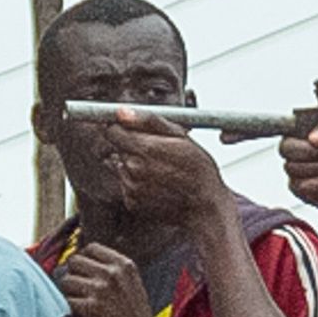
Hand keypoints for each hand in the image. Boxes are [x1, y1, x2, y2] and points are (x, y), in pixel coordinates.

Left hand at [54, 241, 162, 316]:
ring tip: (80, 303)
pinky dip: (69, 308)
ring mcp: (100, 290)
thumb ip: (112, 269)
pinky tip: (80, 315)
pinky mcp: (89, 308)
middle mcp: (112, 273)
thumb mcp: (131, 283)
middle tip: (78, 289)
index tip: (83, 272)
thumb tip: (82, 260)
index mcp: (124, 264)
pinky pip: (66, 300)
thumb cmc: (136, 316)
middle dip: (73, 274)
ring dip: (69, 292)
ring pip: (66, 280)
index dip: (83, 259)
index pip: (91, 248)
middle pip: (74, 261)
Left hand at [83, 111, 235, 232]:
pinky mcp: (131, 202)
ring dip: (136, 165)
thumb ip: (148, 121)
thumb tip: (121, 112)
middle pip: (118, 148)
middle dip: (133, 147)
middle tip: (158, 152)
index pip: (113, 131)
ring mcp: (131, 188)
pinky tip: (157, 183)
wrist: (204, 204)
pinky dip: (138, 183)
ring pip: (122, 167)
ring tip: (161, 170)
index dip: (122, 127)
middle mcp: (133, 169)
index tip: (132, 129)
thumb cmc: (197, 168)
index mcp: (144, 148)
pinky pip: (127, 185)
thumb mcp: (180, 136)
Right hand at [280, 84, 317, 227]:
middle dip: (313, 150)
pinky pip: (299, 185)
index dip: (300, 130)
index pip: (288, 124)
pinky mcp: (301, 190)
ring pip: (292, 167)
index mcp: (308, 128)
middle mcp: (300, 147)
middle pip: (285, 147)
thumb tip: (314, 137)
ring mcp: (298, 169)